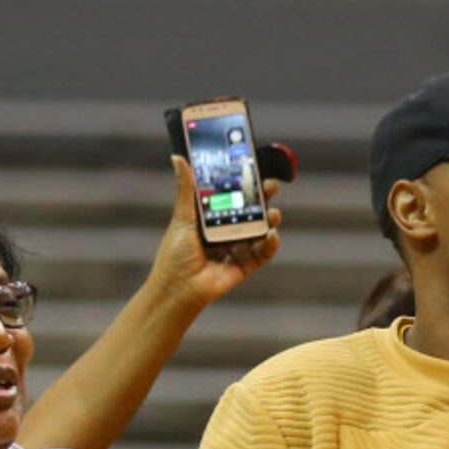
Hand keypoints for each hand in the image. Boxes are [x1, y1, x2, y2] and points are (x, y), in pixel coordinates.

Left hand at [148, 156, 281, 311]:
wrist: (178, 289)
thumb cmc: (174, 256)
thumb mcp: (182, 218)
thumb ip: (186, 190)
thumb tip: (178, 159)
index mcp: (209, 219)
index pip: (229, 196)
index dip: (242, 183)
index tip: (252, 168)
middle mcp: (224, 232)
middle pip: (247, 212)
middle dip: (261, 199)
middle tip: (270, 186)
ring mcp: (236, 249)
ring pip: (258, 231)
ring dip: (269, 220)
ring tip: (273, 212)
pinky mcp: (244, 266)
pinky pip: (262, 253)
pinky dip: (269, 244)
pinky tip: (271, 234)